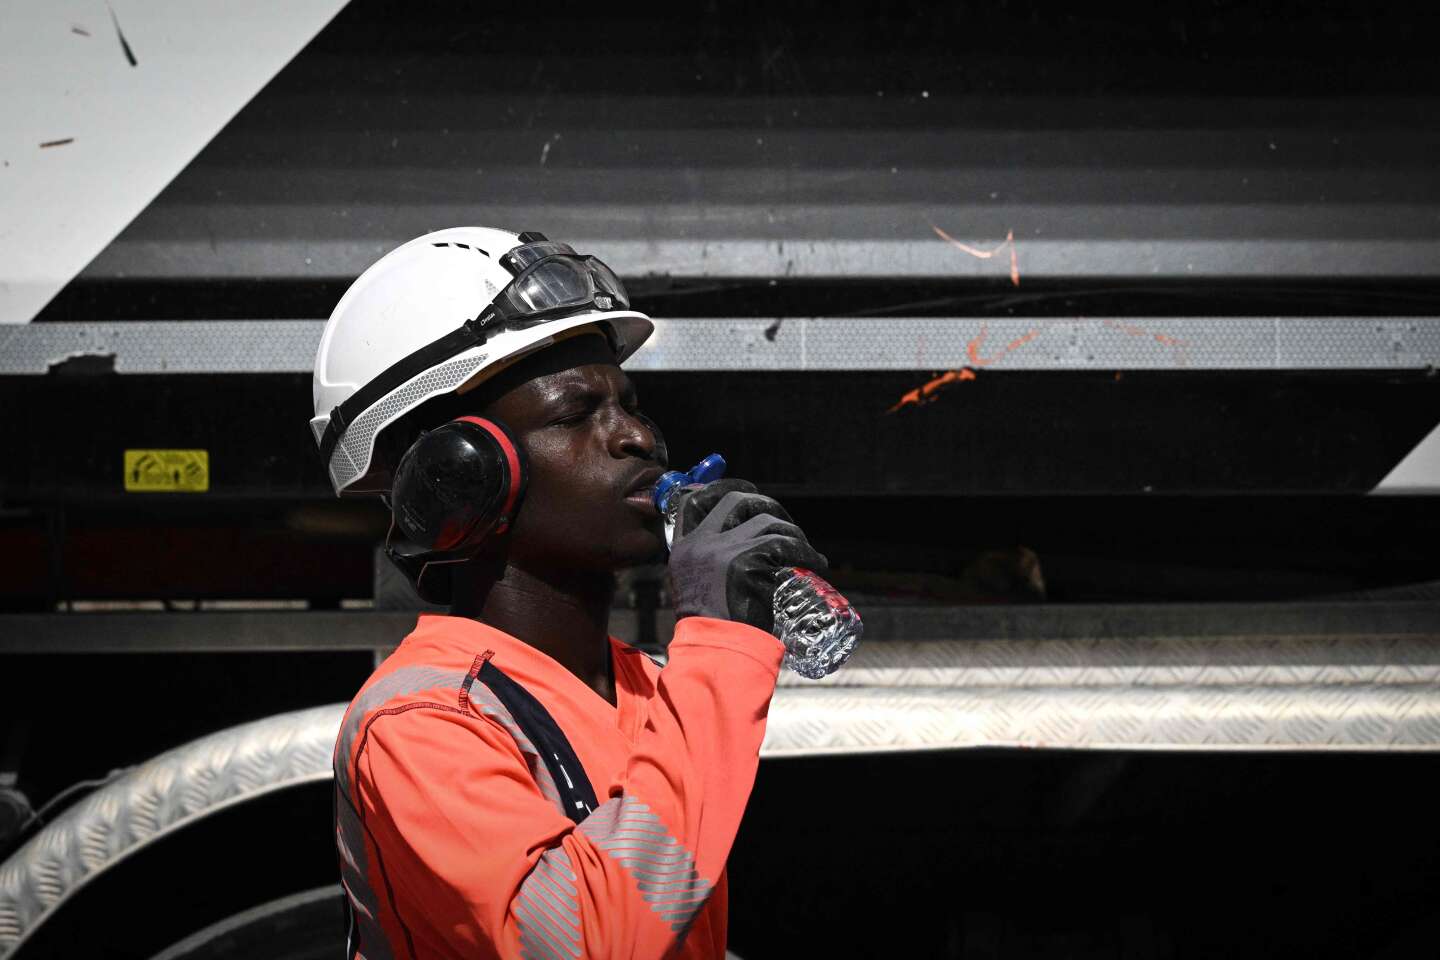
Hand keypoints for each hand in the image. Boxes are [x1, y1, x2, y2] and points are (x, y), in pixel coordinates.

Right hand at [667, 479, 828, 634]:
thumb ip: (709, 566)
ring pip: (764, 518)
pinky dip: (806, 550)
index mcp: (682, 550)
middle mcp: (698, 544)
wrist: (717, 653)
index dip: (718, 488)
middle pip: (732, 499)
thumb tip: (743, 546)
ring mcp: (721, 550)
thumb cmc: (715, 630)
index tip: (744, 491)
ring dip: (790, 529)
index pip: (692, 501)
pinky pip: (784, 543)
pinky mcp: (745, 561)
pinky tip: (816, 562)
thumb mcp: (698, 590)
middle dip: (763, 501)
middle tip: (781, 517)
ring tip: (803, 547)